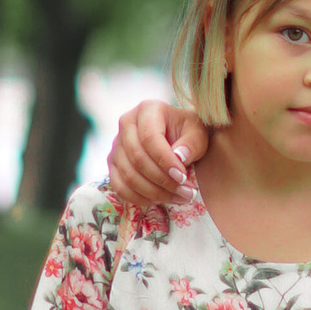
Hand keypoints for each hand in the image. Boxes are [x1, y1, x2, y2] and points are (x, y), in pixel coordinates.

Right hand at [105, 96, 208, 216]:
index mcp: (147, 110)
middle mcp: (126, 124)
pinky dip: (140, 198)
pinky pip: (120, 187)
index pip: (150, 138)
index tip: (183, 177)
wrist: (177, 138)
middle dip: (163, 181)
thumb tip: (179, 157)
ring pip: (129, 176)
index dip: (165, 161)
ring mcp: (116, 145)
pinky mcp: (113, 165)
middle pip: (138, 159)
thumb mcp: (198, 132)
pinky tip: (161, 200)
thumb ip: (192, 143)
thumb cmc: (188, 134)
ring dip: (155, 193)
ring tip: (180, 198)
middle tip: (186, 193)